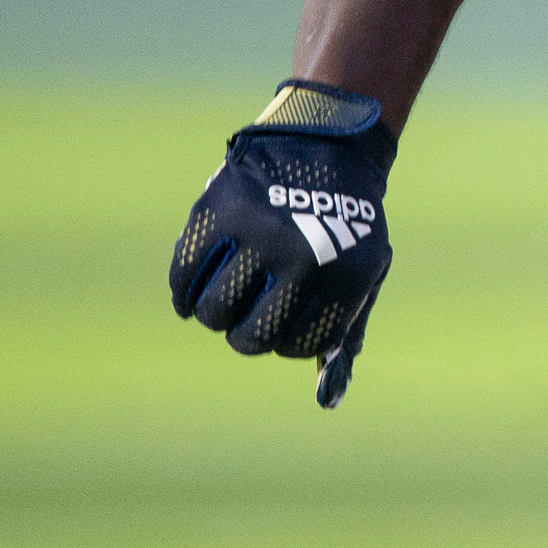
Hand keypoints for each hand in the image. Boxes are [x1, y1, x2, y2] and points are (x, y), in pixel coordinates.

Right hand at [169, 81, 394, 408]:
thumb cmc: (345, 226)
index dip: (286, 341)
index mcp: (344, 277)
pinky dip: (184, 290)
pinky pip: (183, 274)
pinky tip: (194, 289)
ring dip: (213, 313)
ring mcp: (257, 233)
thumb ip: (345, 334)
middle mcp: (301, 257)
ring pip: (211, 312)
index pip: (298, 346)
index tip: (285, 322)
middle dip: (245, 335)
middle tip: (248, 316)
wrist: (326, 147)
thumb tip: (327, 400)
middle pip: (249, 338)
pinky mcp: (217, 210)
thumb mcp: (363, 274)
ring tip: (227, 297)